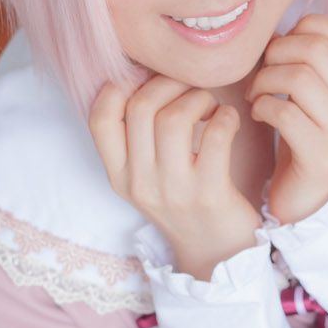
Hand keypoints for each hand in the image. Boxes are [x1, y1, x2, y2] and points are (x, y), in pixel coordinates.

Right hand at [88, 75, 261, 279]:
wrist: (218, 254)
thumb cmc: (185, 200)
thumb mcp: (147, 177)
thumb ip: (137, 137)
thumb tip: (141, 74)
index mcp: (119, 176)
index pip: (99, 119)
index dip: (118, 87)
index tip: (146, 84)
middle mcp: (141, 183)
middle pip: (140, 107)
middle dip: (168, 83)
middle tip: (188, 88)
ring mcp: (174, 190)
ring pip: (174, 118)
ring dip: (197, 98)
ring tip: (208, 105)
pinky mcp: (209, 193)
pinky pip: (215, 135)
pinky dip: (225, 117)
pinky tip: (228, 121)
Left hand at [244, 14, 327, 225]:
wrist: (306, 201)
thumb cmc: (301, 140)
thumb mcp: (310, 98)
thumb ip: (302, 63)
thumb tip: (273, 30)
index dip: (307, 27)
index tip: (284, 47)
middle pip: (317, 48)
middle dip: (277, 53)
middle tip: (262, 73)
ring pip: (299, 77)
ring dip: (265, 80)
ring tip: (256, 95)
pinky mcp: (320, 157)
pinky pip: (285, 112)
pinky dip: (262, 107)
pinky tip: (257, 115)